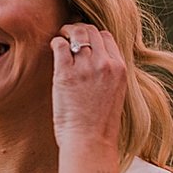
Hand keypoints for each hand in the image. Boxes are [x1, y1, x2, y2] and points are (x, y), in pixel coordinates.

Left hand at [49, 22, 126, 149]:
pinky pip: (59, 44)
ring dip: (66, 32)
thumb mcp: (115, 94)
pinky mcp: (65, 73)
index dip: (93, 36)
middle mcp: (105, 63)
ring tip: (60, 38)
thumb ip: (109, 75)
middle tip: (68, 36)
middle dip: (78, 30)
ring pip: (76, 33)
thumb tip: (96, 64)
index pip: (106, 36)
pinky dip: (54, 42)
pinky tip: (52, 49)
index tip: (84, 42)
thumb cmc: (100, 126)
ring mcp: (85, 67)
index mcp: (120, 69)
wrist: (90, 142)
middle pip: (91, 30)